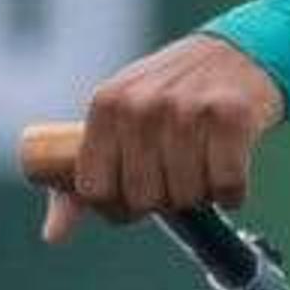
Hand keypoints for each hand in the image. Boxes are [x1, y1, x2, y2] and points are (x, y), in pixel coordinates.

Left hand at [44, 33, 285, 243]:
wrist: (237, 53)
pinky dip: (232, 192)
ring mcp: (186, 108)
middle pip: (143, 199)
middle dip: (164, 199)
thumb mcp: (117, 123)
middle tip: (176, 174)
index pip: (95, 190)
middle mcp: (141, 104)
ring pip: (186, 196)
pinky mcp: (230, 115)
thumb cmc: (169, 99)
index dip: (117, 204)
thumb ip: (84, 177)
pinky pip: (226, 187)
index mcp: (105, 105)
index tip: (136, 193)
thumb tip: (53, 236)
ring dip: (200, 194)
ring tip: (203, 165)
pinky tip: (229, 168)